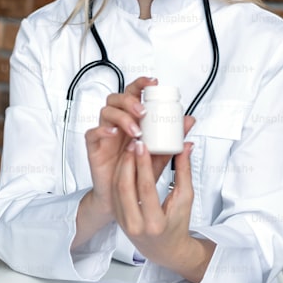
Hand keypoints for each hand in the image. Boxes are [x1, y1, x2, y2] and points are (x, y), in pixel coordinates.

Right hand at [73, 77, 194, 249]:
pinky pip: (92, 133)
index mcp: (133, 120)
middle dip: (130, 100)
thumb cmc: (139, 174)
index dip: (141, 84)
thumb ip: (174, 138)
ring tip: (136, 130)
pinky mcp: (94, 148)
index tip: (154, 83)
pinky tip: (114, 135)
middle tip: (143, 111)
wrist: (124, 199)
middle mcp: (117, 124)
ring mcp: (104, 134)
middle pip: (117, 98)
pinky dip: (102, 130)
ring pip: (105, 112)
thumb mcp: (161, 155)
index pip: (134, 94)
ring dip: (122, 117)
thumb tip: (190, 121)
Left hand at [112, 139, 214, 282]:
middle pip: (125, 186)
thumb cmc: (178, 225)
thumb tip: (185, 147)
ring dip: (121, 165)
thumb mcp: (185, 199)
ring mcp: (123, 222)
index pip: (146, 188)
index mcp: (155, 223)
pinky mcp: (117, 218)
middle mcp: (136, 225)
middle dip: (128, 160)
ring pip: (116, 188)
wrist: (164, 248)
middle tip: (134, 142)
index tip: (143, 145)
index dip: (143, 164)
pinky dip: (118, 175)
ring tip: (129, 148)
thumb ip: (184, 171)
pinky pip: (115, 193)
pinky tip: (125, 162)